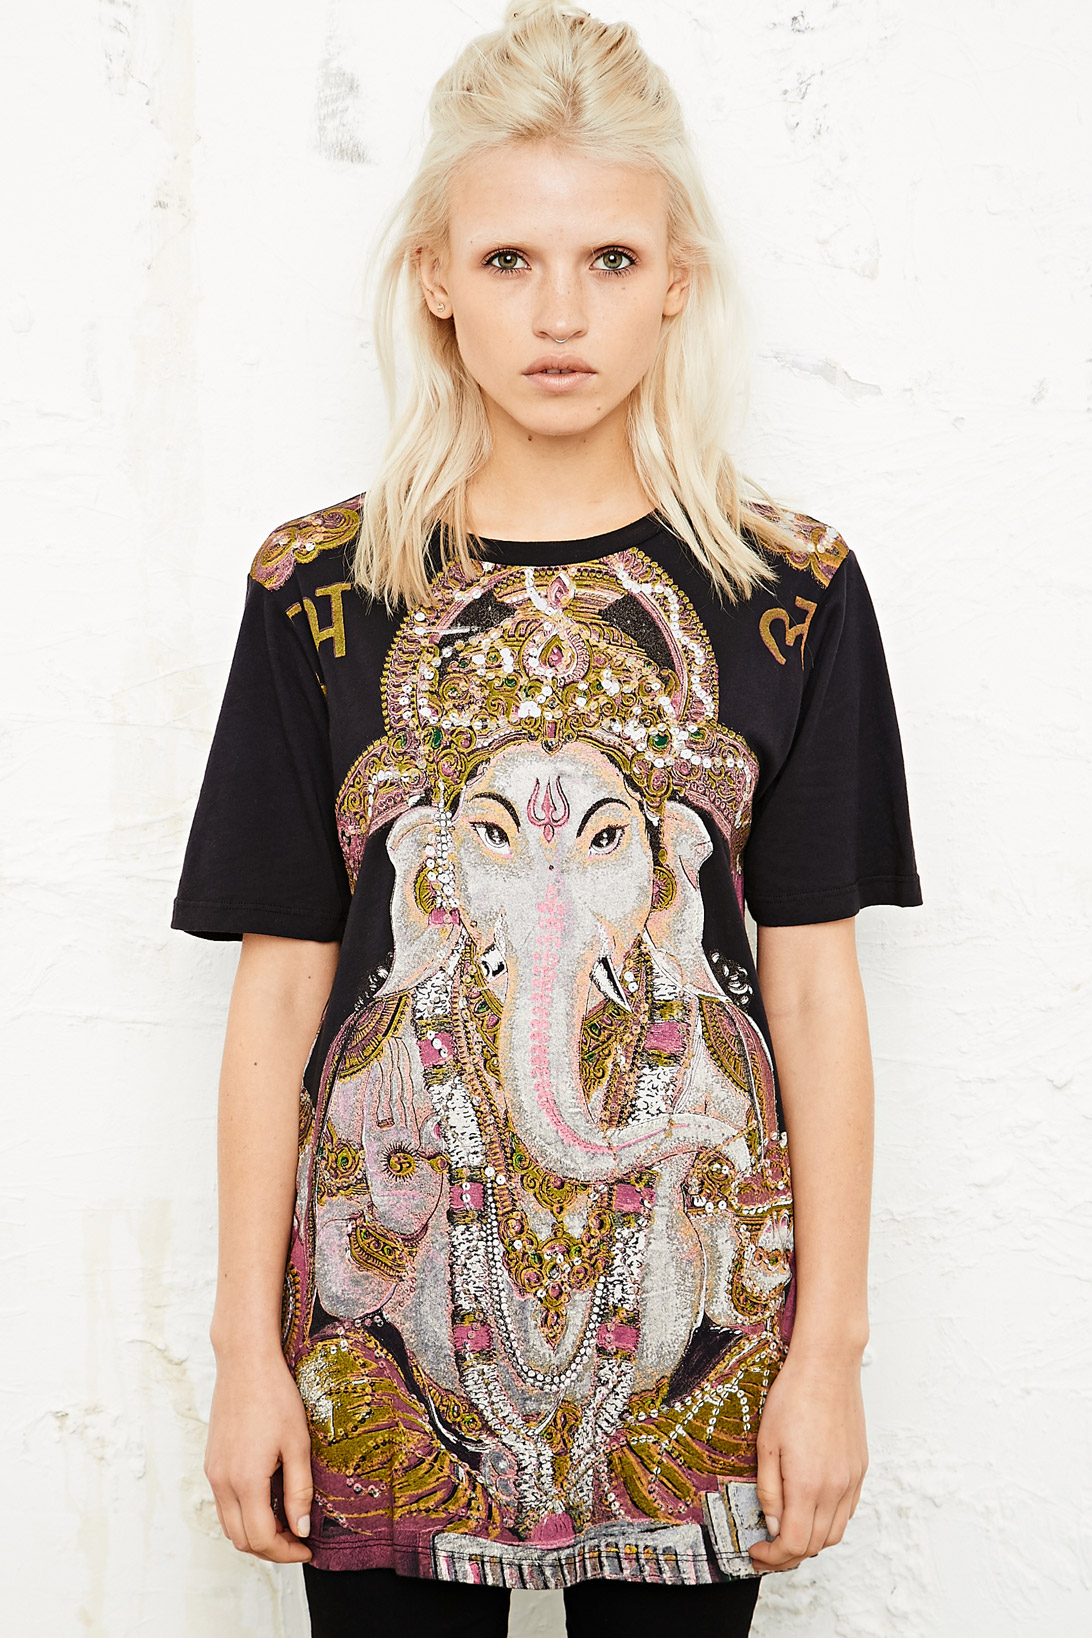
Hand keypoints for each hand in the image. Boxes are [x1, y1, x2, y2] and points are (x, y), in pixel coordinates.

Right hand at [204, 1347, 314, 1563]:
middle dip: (272, 1549)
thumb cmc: (275, 1396)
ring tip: (286, 1523)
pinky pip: (224, 1505)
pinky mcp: (211, 1463)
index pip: (261, 1539)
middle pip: (242, 1540)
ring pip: (229, 1525)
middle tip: (300, 1539)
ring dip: (256, 1534)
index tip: (308, 1547)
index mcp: (245, 1481)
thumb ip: (299, 1491)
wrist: (245, 1363)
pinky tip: (268, 1501)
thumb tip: (301, 1529)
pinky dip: (244, 1515)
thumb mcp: (298, 1443)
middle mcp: (222, 1482)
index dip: (286, 1552)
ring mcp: (213, 1473)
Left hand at [748, 1347, 867, 1571]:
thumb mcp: (766, 1443)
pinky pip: (847, 1511)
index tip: (756, 1551)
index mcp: (808, 1484)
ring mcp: (851, 1480)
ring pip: (835, 1533)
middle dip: (788, 1556)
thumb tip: (773, 1524)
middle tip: (767, 1548)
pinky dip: (829, 1522)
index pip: (794, 1544)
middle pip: (816, 1545)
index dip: (772, 1557)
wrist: (827, 1367)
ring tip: (787, 1531)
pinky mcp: (860, 1469)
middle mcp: (835, 1489)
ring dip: (811, 1542)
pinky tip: (811, 1510)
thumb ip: (768, 1490)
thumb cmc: (793, 1397)